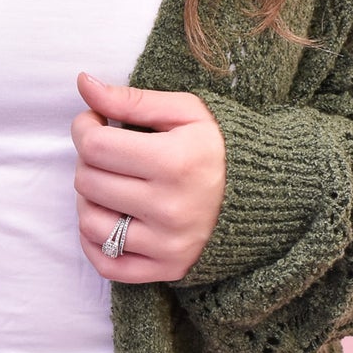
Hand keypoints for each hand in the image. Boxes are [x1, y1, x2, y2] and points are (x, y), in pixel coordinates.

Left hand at [71, 72, 226, 283]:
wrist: (269, 193)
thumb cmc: (221, 146)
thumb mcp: (186, 111)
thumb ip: (131, 100)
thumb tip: (83, 82)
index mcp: (174, 162)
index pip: (95, 146)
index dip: (84, 127)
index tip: (95, 121)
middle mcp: (170, 208)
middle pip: (88, 182)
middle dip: (89, 159)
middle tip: (108, 150)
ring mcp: (168, 244)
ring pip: (90, 223)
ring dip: (89, 199)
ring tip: (109, 182)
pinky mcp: (168, 269)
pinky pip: (107, 264)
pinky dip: (94, 242)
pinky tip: (108, 218)